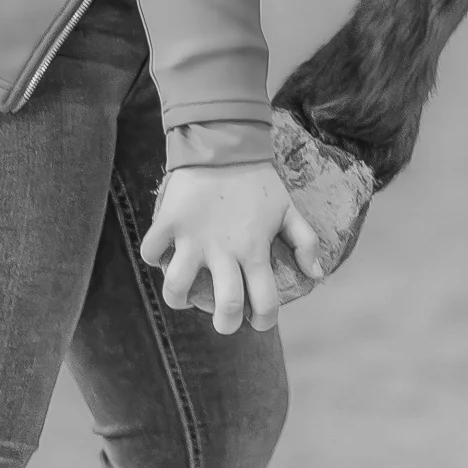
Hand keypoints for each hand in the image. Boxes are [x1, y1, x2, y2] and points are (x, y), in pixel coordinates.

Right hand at [142, 161, 325, 335]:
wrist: (225, 143)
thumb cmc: (259, 181)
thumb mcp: (288, 209)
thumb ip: (306, 243)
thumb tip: (316, 275)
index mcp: (255, 251)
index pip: (264, 302)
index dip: (264, 321)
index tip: (260, 322)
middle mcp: (224, 251)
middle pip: (224, 307)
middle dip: (225, 324)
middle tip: (224, 321)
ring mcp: (193, 238)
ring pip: (176, 288)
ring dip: (179, 299)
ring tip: (185, 296)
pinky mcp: (169, 222)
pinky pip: (151, 251)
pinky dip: (153, 258)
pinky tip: (164, 256)